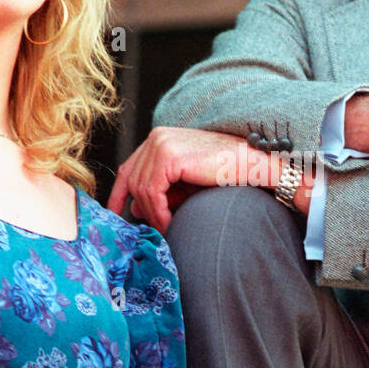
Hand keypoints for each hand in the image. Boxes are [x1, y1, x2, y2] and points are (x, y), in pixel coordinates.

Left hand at [108, 127, 260, 233]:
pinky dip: (159, 211)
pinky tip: (170, 222)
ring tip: (168, 228)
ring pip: (141, 188)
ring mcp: (160, 144)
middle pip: (132, 180)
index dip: (119, 194)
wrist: (252, 166)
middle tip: (153, 230)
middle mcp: (156, 137)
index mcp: (159, 139)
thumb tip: (134, 207)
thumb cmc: (224, 175)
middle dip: (141, 209)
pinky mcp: (168, 157)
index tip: (115, 216)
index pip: (129, 168)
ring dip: (153, 214)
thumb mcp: (185, 184)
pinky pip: (152, 192)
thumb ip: (161, 192)